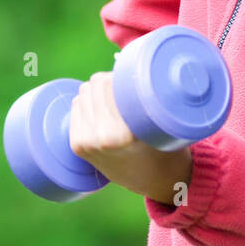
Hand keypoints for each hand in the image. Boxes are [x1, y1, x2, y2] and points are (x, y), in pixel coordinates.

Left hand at [68, 71, 192, 203]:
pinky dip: (87, 103)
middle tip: (124, 89)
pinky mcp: (78, 146)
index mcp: (124, 134)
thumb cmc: (169, 145)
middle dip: (108, 82)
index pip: (107, 83)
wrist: (157, 181)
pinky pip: (75, 108)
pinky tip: (101, 109)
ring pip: (83, 94)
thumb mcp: (165, 122)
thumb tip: (130, 64)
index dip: (119, 75)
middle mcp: (102, 138)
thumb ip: (148, 98)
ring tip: (114, 101)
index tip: (132, 79)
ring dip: (96, 92)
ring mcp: (87, 143)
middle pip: (93, 85)